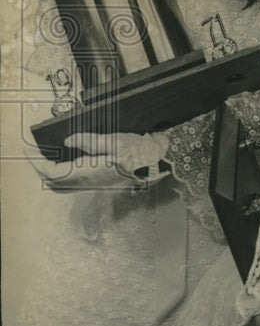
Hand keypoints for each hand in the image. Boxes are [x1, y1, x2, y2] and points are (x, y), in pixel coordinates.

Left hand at [24, 132, 168, 191]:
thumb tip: (68, 141)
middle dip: (41, 168)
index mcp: (90, 173)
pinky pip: (75, 184)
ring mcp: (97, 184)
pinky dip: (64, 175)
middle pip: (55, 182)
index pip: (53, 172)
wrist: (163, 160)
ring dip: (52, 173)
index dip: (37, 162)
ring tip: (49, 156)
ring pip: (64, 185)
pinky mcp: (103, 182)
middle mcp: (91, 182)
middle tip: (36, 152)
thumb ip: (90, 141)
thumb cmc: (142, 150)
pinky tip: (69, 161)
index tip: (29, 148)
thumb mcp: (116, 140)